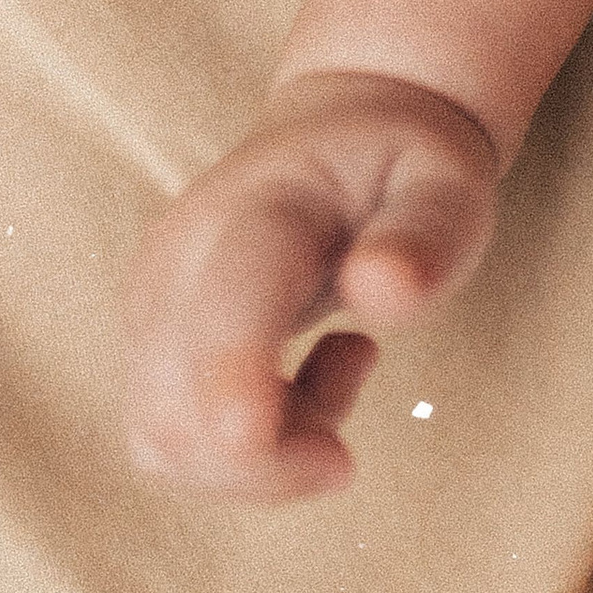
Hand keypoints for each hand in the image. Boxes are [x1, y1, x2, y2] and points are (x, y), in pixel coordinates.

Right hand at [122, 71, 498, 498]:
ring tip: (343, 358)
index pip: (230, 301)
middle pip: (179, 411)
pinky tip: (303, 384)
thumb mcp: (445, 186)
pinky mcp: (147, 345)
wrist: (343, 132)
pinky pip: (171, 442)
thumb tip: (381, 288)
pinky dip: (246, 452)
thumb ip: (425, 236)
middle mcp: (180, 259)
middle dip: (279, 459)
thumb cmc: (401, 169)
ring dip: (267, 455)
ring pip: (166, 443)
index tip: (283, 447)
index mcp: (262, 208)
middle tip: (365, 363)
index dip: (236, 382)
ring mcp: (151, 305)